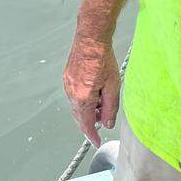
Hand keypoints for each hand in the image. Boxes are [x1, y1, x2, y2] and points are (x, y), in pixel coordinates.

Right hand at [63, 32, 120, 146]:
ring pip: (76, 106)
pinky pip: (74, 95)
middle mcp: (71, 93)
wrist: (91, 39)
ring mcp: (67, 85)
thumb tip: (107, 123)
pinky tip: (94, 92)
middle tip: (102, 121)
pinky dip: (83, 99)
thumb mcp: (113, 86)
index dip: (91, 135)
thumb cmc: (102, 59)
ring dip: (87, 109)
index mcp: (83, 98)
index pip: (86, 124)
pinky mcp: (67, 77)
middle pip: (79, 116)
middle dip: (90, 122)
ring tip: (102, 102)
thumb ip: (110, 108)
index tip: (96, 141)